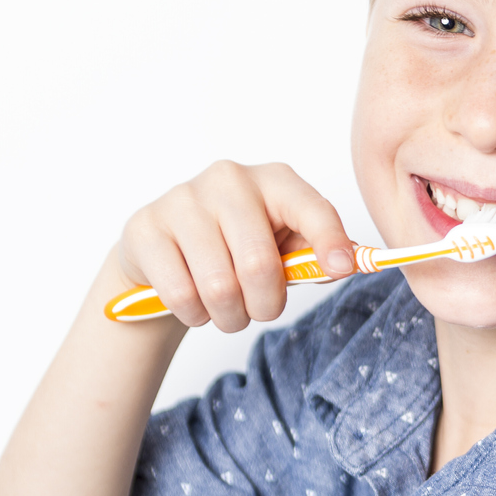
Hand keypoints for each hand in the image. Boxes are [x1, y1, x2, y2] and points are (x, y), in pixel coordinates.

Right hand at [118, 161, 355, 330]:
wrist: (166, 252)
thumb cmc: (237, 248)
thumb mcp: (283, 245)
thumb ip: (315, 254)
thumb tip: (349, 263)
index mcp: (275, 181)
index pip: (311, 209)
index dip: (330, 242)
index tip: (340, 269)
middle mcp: (230, 180)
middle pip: (259, 264)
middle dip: (266, 305)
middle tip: (260, 310)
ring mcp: (183, 199)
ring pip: (219, 287)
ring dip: (229, 315)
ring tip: (227, 309)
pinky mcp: (146, 227)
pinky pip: (181, 295)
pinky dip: (194, 314)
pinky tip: (194, 302)